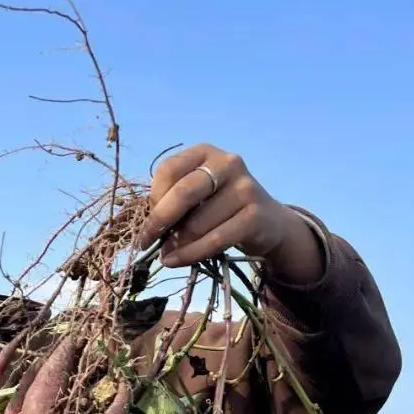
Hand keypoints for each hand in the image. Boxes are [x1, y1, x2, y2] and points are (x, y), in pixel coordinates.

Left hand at [138, 144, 323, 283]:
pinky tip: (176, 261)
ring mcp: (245, 188)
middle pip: (183, 193)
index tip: (146, 220)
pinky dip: (191, 254)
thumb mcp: (197, 195)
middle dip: (159, 221)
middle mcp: (227, 164)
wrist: (268, 222)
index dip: (153, 198)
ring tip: (166, 254)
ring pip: (197, 223)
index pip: (168, 170)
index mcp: (205, 153)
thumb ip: (173, 201)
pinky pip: (215, 240)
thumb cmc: (220, 207)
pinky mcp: (255, 215)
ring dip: (176, 244)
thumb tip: (147, 229)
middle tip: (146, 242)